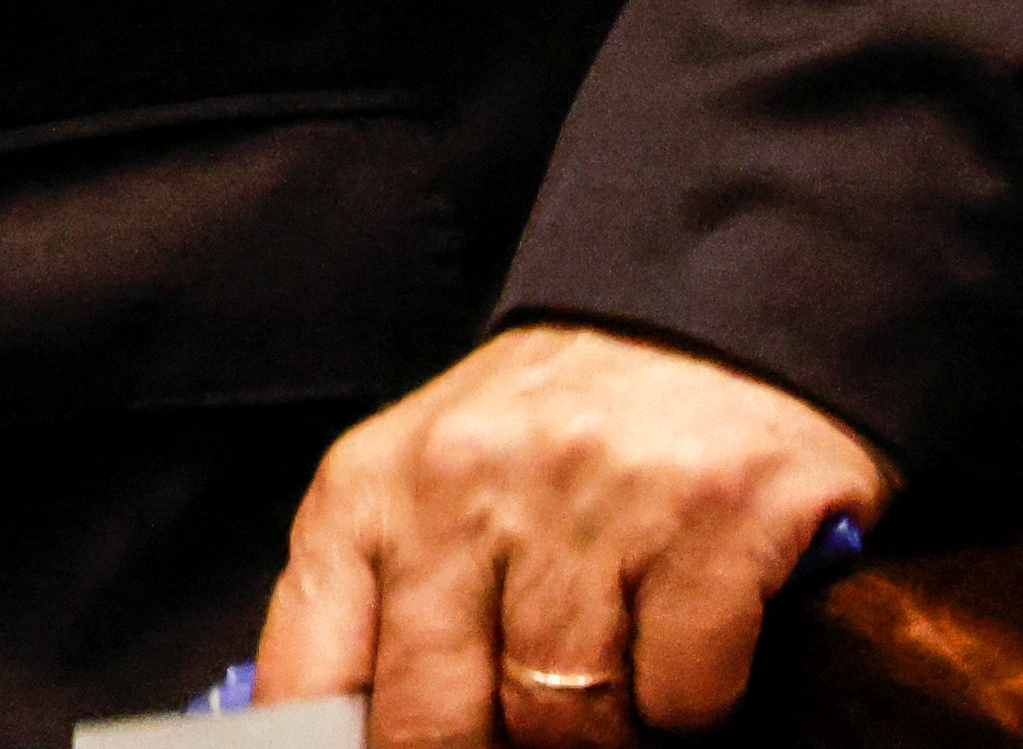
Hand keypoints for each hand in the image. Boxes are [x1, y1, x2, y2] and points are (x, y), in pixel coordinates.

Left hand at [264, 322, 885, 743]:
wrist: (702, 317)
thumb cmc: (549, 435)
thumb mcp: (426, 493)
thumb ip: (380, 614)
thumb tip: (355, 745)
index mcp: (371, 490)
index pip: (309, 678)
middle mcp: (465, 485)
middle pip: (437, 722)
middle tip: (525, 734)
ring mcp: (590, 499)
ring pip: (568, 723)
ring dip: (603, 730)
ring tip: (619, 671)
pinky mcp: (713, 517)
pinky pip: (683, 697)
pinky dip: (693, 701)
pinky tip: (689, 637)